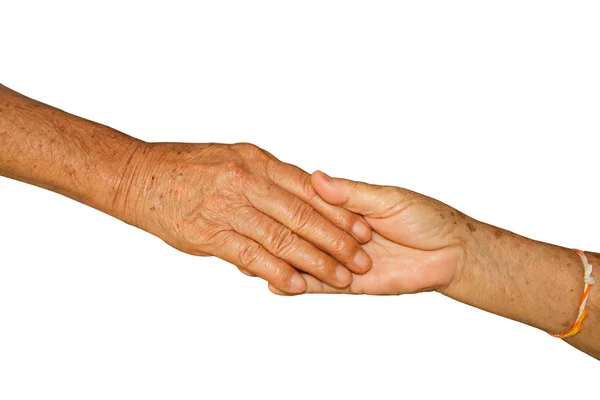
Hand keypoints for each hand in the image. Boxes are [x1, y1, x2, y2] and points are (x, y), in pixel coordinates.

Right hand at [116, 143, 372, 293]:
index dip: (340, 211)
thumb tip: (302, 192)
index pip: (310, 189)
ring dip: (315, 261)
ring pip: (282, 237)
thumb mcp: (234, 158)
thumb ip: (267, 177)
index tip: (363, 227)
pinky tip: (296, 285)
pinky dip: (276, 271)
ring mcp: (228, 207)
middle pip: (303, 214)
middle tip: (362, 257)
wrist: (138, 175)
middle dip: (337, 239)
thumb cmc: (186, 167)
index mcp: (258, 161)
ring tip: (341, 277)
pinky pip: (250, 255)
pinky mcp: (209, 233)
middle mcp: (247, 181)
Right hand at [269, 171, 467, 294]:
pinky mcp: (352, 283)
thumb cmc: (425, 218)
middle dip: (277, 234)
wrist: (452, 254)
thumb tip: (317, 178)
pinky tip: (276, 285)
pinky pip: (322, 286)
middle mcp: (341, 234)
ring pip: (308, 261)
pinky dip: (300, 286)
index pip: (311, 205)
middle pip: (303, 234)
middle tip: (247, 230)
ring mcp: (344, 259)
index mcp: (349, 208)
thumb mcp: (387, 199)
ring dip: (283, 261)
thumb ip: (350, 194)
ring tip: (250, 262)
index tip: (260, 198)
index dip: (287, 203)